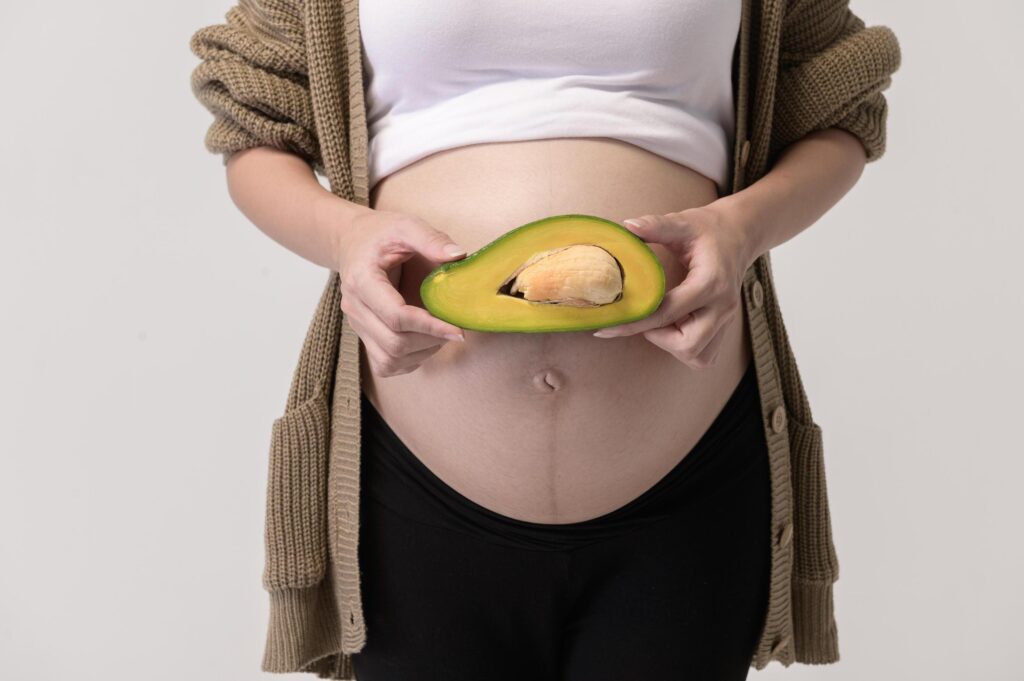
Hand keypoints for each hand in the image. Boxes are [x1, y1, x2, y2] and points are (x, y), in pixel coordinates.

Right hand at [335, 209, 469, 377]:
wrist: (353, 242)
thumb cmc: (381, 234)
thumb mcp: (406, 226)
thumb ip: (431, 239)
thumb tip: (458, 256)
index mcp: (362, 280)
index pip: (396, 317)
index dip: (430, 327)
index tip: (458, 329)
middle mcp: (354, 307)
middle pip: (394, 344)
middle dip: (431, 341)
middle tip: (455, 329)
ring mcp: (357, 325)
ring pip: (390, 360)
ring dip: (423, 353)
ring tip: (441, 334)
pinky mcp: (364, 336)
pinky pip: (385, 365)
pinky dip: (410, 361)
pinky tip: (426, 342)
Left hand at [592, 205, 755, 369]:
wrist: (739, 234)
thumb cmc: (708, 229)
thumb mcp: (683, 222)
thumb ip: (656, 226)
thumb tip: (627, 226)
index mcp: (711, 282)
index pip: (668, 312)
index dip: (635, 321)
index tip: (608, 326)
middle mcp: (722, 307)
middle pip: (687, 345)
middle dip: (657, 337)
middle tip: (643, 317)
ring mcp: (726, 320)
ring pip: (698, 356)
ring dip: (672, 345)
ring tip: (659, 322)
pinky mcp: (723, 328)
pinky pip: (704, 355)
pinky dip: (685, 348)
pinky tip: (673, 327)